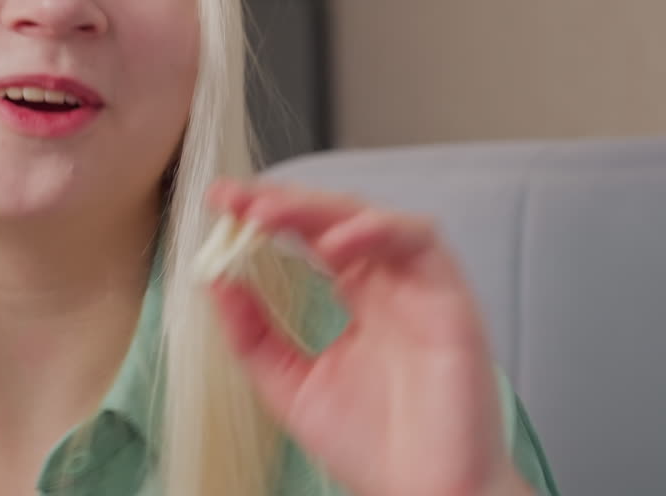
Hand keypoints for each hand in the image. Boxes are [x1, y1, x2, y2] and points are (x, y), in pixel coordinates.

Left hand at [207, 180, 525, 495]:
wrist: (426, 494)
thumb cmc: (373, 447)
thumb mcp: (288, 384)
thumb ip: (253, 334)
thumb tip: (217, 282)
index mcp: (359, 300)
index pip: (311, 238)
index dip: (269, 214)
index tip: (222, 204)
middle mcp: (389, 285)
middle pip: (337, 219)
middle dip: (284, 202)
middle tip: (237, 199)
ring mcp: (420, 287)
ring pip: (373, 219)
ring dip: (319, 209)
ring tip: (269, 216)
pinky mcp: (449, 296)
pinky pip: (419, 241)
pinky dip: (375, 231)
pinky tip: (331, 244)